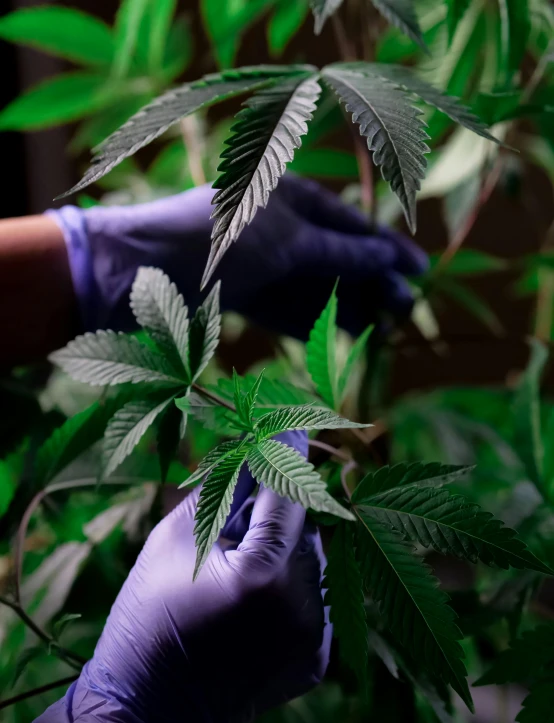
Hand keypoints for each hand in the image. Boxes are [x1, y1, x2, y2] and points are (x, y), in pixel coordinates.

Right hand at [26, 431, 329, 722]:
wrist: (147, 708)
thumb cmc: (148, 614)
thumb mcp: (173, 539)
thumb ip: (219, 490)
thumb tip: (248, 449)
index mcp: (262, 572)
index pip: (288, 490)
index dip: (285, 452)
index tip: (286, 425)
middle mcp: (301, 604)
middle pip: (304, 525)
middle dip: (280, 506)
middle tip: (244, 509)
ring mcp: (314, 636)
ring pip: (314, 559)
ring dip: (286, 545)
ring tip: (241, 561)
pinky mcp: (316, 659)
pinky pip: (316, 596)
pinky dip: (292, 582)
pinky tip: (254, 594)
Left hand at [48, 176, 427, 337]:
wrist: (139, 271)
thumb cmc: (217, 240)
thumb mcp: (285, 241)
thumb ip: (337, 251)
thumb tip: (386, 257)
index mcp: (287, 195)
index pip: (349, 222)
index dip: (385, 246)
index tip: (419, 270)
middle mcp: (277, 228)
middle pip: (335, 257)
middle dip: (371, 282)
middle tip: (405, 310)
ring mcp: (260, 264)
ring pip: (314, 287)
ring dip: (348, 305)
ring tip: (383, 329)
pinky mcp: (243, 297)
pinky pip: (288, 309)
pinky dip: (315, 322)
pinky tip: (344, 335)